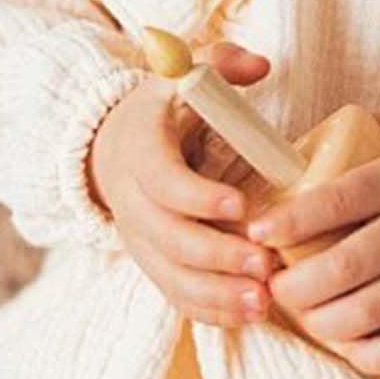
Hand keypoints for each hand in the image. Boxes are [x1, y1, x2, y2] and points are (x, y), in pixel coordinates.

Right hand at [88, 41, 282, 328]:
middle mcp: (133, 201)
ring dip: (217, 293)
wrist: (113, 145)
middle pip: (168, 238)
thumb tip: (261, 66)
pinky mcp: (152, 263)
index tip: (241, 203)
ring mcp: (140, 238)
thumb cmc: (162, 108)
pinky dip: (210, 311)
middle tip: (265, 263)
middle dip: (217, 254)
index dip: (198, 195)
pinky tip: (248, 314)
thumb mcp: (182, 76)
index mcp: (140, 150)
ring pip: (172, 276)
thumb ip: (221, 64)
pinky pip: (176, 295)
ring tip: (262, 301)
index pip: (163, 180)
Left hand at [248, 109, 379, 376]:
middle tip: (271, 282)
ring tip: (299, 312)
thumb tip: (314, 127)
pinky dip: (364, 352)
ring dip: (321, 321)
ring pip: (367, 313)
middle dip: (296, 284)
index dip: (291, 218)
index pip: (337, 199)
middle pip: (345, 267)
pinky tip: (342, 340)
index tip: (257, 229)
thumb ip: (370, 123)